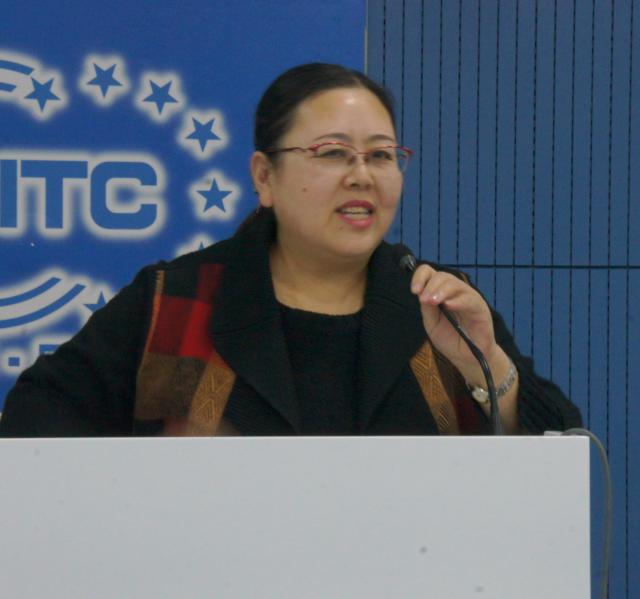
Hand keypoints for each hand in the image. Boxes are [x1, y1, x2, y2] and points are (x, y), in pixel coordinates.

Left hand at [410, 265, 498, 379]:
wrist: (466, 358)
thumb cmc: (450, 339)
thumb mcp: (432, 323)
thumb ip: (427, 309)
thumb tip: (421, 293)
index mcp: (441, 292)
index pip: (430, 274)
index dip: (420, 277)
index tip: (414, 291)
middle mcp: (455, 292)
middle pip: (442, 276)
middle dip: (430, 286)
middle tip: (423, 300)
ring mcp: (469, 298)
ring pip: (455, 284)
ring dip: (441, 291)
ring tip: (432, 301)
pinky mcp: (480, 308)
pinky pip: (469, 300)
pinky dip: (457, 301)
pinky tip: (448, 305)